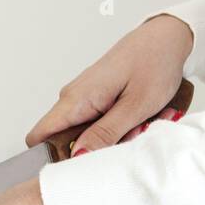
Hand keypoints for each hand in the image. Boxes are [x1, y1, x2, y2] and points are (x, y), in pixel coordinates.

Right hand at [26, 14, 192, 153]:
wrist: (166, 37)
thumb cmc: (154, 62)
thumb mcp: (135, 106)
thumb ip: (105, 134)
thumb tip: (77, 157)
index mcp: (76, 99)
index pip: (38, 137)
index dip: (51, 157)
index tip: (78, 167)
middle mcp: (73, 97)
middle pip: (63, 141)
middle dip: (92, 150)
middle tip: (126, 140)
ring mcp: (83, 97)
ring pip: (82, 134)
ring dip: (108, 139)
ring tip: (137, 126)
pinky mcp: (94, 97)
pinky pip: (94, 124)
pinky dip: (115, 128)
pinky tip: (135, 119)